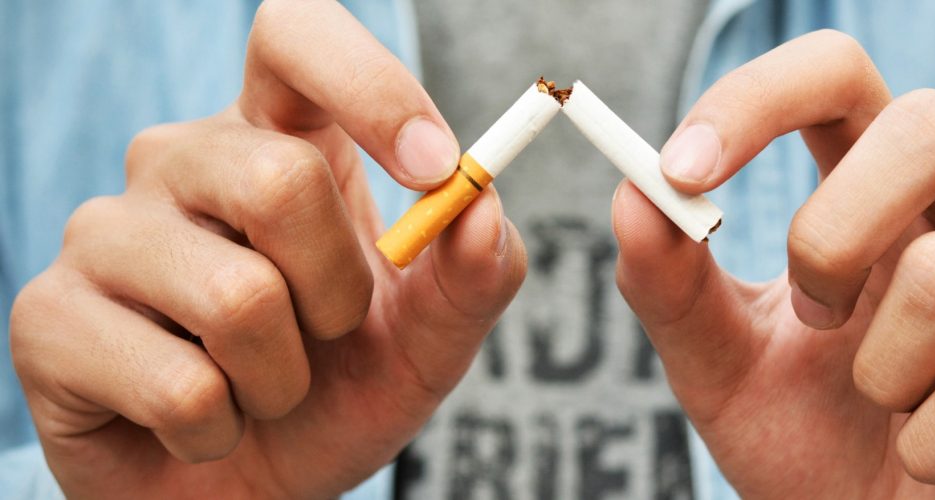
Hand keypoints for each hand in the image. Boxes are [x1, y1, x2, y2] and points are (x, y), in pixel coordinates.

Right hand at [9, 1, 525, 496]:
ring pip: (236, 297)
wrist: (250, 488)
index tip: (434, 169)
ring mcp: (105, 233)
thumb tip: (480, 209)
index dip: (369, 86)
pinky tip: (199, 422)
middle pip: (280, 177)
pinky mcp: (48, 317)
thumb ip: (473, 274)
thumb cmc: (336, 392)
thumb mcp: (427, 339)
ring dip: (283, 378)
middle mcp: (180, 163)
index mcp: (276, 138)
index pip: (297, 36)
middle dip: (338, 293)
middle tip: (325, 338)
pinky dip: (220, 430)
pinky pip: (178, 386)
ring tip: (259, 389)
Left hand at [614, 30, 934, 497]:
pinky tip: (928, 458)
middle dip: (832, 231)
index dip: (759, 100)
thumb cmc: (807, 440)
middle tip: (810, 314)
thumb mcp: (718, 364)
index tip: (683, 168)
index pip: (838, 79)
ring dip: (875, 368)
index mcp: (881, 198)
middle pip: (930, 124)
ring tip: (880, 403)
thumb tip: (633, 194)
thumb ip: (672, 285)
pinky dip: (924, 447)